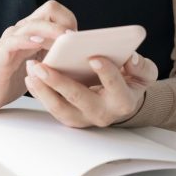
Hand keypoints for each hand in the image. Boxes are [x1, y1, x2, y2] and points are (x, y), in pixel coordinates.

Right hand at [0, 0, 77, 115]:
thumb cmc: (13, 79)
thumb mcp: (40, 64)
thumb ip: (55, 55)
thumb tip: (81, 57)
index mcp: (34, 30)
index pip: (55, 11)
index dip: (70, 20)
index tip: (80, 39)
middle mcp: (23, 29)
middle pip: (49, 9)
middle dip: (66, 21)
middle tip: (75, 40)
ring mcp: (12, 39)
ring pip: (34, 24)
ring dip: (53, 31)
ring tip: (65, 41)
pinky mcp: (2, 52)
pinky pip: (15, 40)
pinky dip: (28, 41)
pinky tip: (39, 45)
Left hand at [23, 52, 158, 127]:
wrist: (120, 100)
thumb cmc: (130, 82)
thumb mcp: (144, 74)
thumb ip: (142, 67)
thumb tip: (131, 59)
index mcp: (123, 101)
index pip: (115, 88)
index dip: (106, 73)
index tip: (93, 57)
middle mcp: (103, 114)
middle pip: (80, 99)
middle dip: (60, 82)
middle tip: (42, 66)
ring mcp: (84, 118)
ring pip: (60, 108)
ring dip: (43, 89)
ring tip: (31, 70)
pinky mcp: (70, 118)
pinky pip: (52, 108)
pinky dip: (40, 93)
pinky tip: (31, 77)